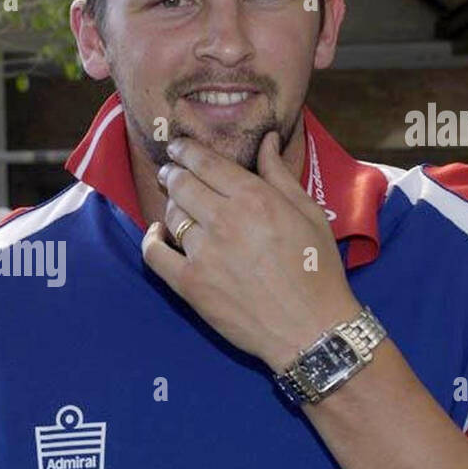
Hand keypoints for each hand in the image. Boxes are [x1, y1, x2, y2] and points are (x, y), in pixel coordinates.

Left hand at [140, 130, 360, 372]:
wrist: (311, 327)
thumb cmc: (317, 270)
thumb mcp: (309, 214)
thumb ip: (280, 174)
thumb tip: (267, 141)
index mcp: (254, 198)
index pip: (205, 162)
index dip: (185, 150)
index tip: (177, 147)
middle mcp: (224, 220)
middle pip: (182, 184)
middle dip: (173, 173)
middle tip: (170, 173)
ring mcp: (203, 252)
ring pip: (171, 214)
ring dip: (171, 205)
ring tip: (178, 206)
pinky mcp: (190, 283)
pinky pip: (154, 253)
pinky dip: (151, 239)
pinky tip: (158, 233)